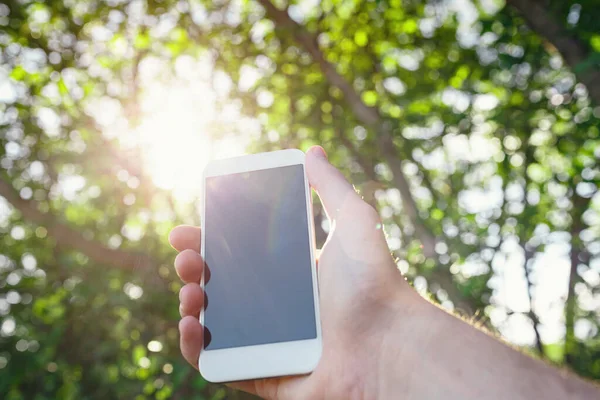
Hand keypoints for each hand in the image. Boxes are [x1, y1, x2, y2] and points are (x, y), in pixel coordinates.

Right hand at [169, 146, 425, 398]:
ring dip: (190, 304)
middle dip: (195, 267)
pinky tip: (192, 325)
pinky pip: (219, 365)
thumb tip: (312, 151)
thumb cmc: (374, 281)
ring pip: (214, 324)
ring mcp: (269, 343)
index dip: (211, 241)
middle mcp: (279, 308)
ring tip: (191, 289)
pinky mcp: (264, 375)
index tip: (188, 228)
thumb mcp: (354, 219)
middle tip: (186, 256)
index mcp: (293, 276)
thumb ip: (331, 185)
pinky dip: (195, 349)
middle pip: (222, 287)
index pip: (241, 256)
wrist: (389, 342)